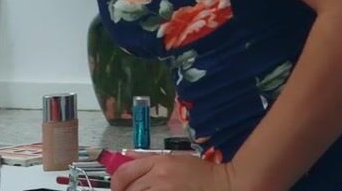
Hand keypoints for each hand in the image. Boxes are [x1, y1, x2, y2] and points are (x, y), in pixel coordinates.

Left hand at [109, 155, 237, 190]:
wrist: (225, 185)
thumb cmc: (200, 172)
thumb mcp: (174, 159)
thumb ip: (148, 158)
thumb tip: (125, 155)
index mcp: (159, 163)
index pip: (125, 172)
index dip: (116, 183)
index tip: (118, 189)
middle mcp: (160, 177)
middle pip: (129, 189)